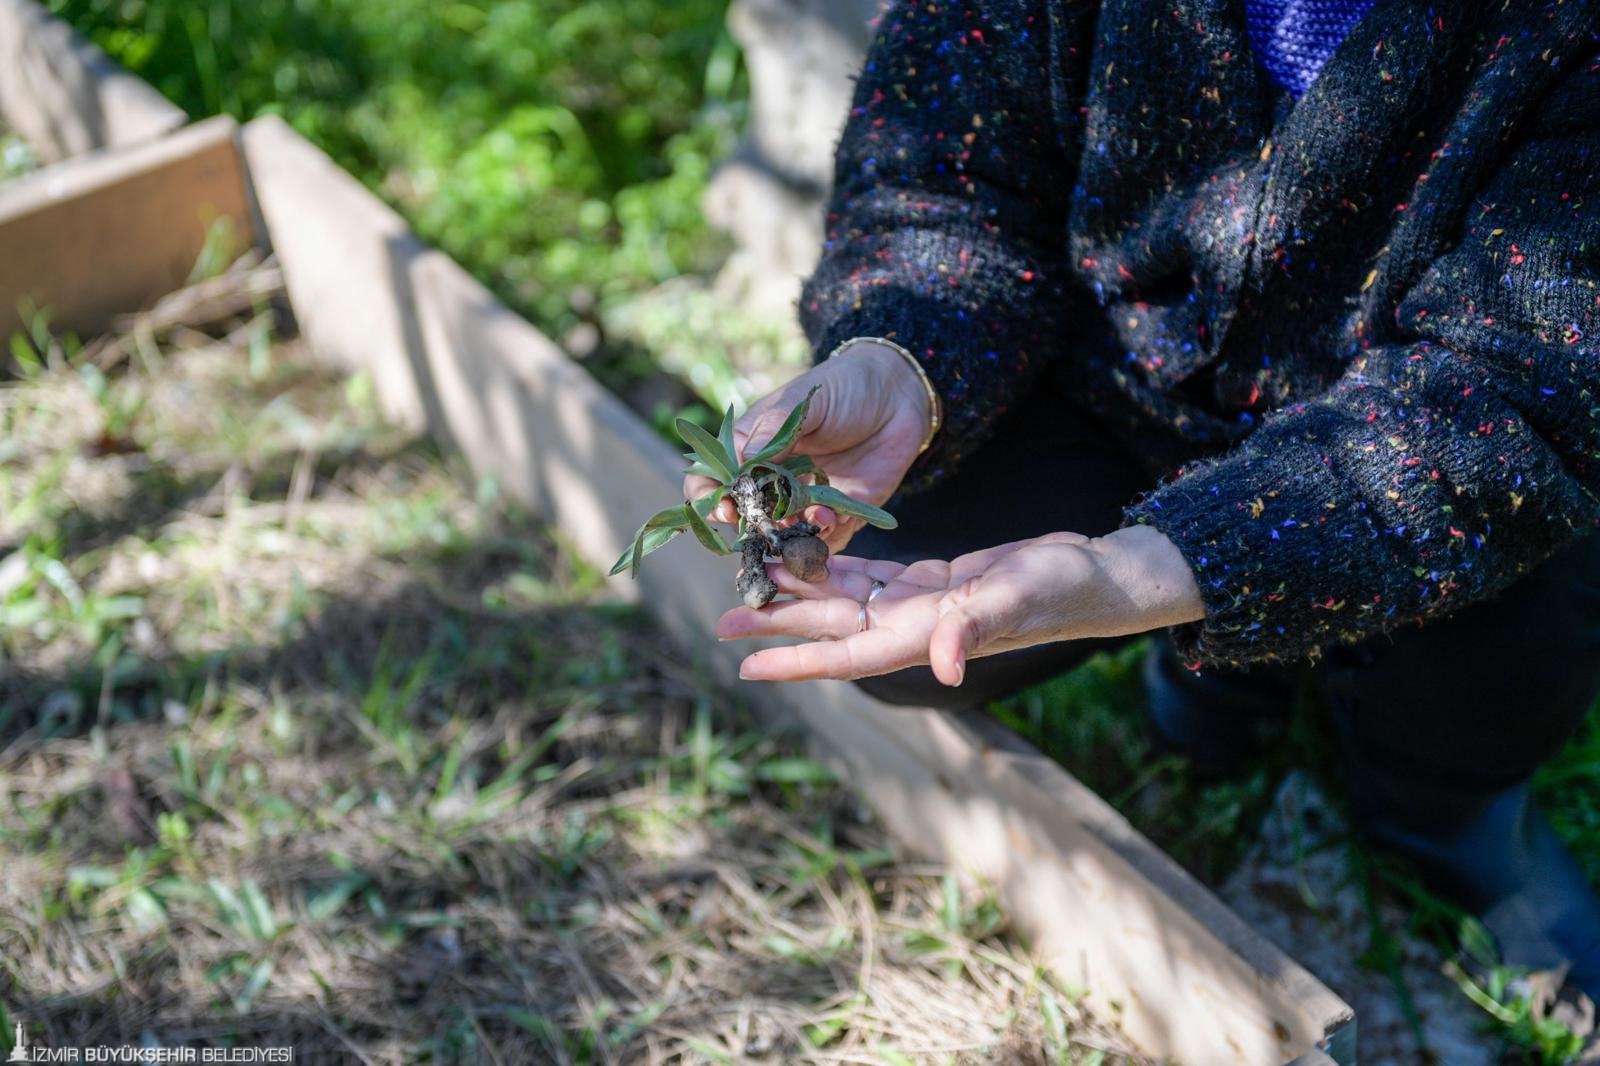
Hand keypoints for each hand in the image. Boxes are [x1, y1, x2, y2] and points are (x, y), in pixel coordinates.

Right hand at [683, 342, 932, 551]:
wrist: (899, 394)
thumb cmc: (845, 387)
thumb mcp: (805, 401)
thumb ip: (774, 432)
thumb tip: (743, 464)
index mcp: (753, 447)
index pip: (714, 478)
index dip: (711, 497)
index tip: (726, 507)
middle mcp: (773, 478)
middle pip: (746, 515)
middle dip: (754, 525)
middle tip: (771, 523)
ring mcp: (805, 498)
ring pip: (783, 532)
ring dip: (791, 534)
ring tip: (812, 515)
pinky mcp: (839, 511)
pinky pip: (824, 537)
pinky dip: (824, 535)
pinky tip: (833, 515)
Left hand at [715, 525, 1205, 684]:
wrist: (1095, 576)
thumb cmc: (1062, 588)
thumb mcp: (1017, 598)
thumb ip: (976, 628)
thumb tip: (945, 664)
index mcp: (925, 635)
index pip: (846, 654)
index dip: (795, 659)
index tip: (744, 661)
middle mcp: (915, 625)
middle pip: (832, 628)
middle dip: (779, 623)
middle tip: (723, 615)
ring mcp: (922, 604)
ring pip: (847, 600)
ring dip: (802, 592)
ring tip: (754, 580)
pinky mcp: (935, 581)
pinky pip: (875, 576)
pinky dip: (841, 566)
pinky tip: (811, 555)